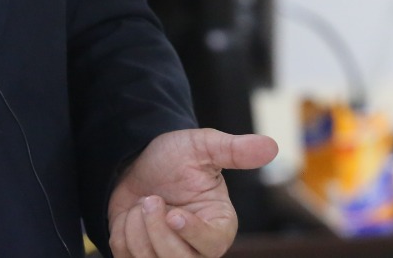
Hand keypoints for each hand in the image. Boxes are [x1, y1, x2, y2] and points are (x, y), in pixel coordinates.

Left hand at [108, 128, 278, 257]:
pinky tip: (131, 216)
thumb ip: (234, 150)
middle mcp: (197, 248)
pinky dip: (121, 233)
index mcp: (219, 225)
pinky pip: (126, 257)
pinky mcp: (141, 257)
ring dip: (136, 227)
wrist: (137, 161)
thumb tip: (271, 145)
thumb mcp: (203, 146)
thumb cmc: (174, 157)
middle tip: (150, 198)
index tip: (174, 214)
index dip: (191, 233)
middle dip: (156, 228)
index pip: (211, 244)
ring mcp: (168, 256)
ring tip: (143, 203)